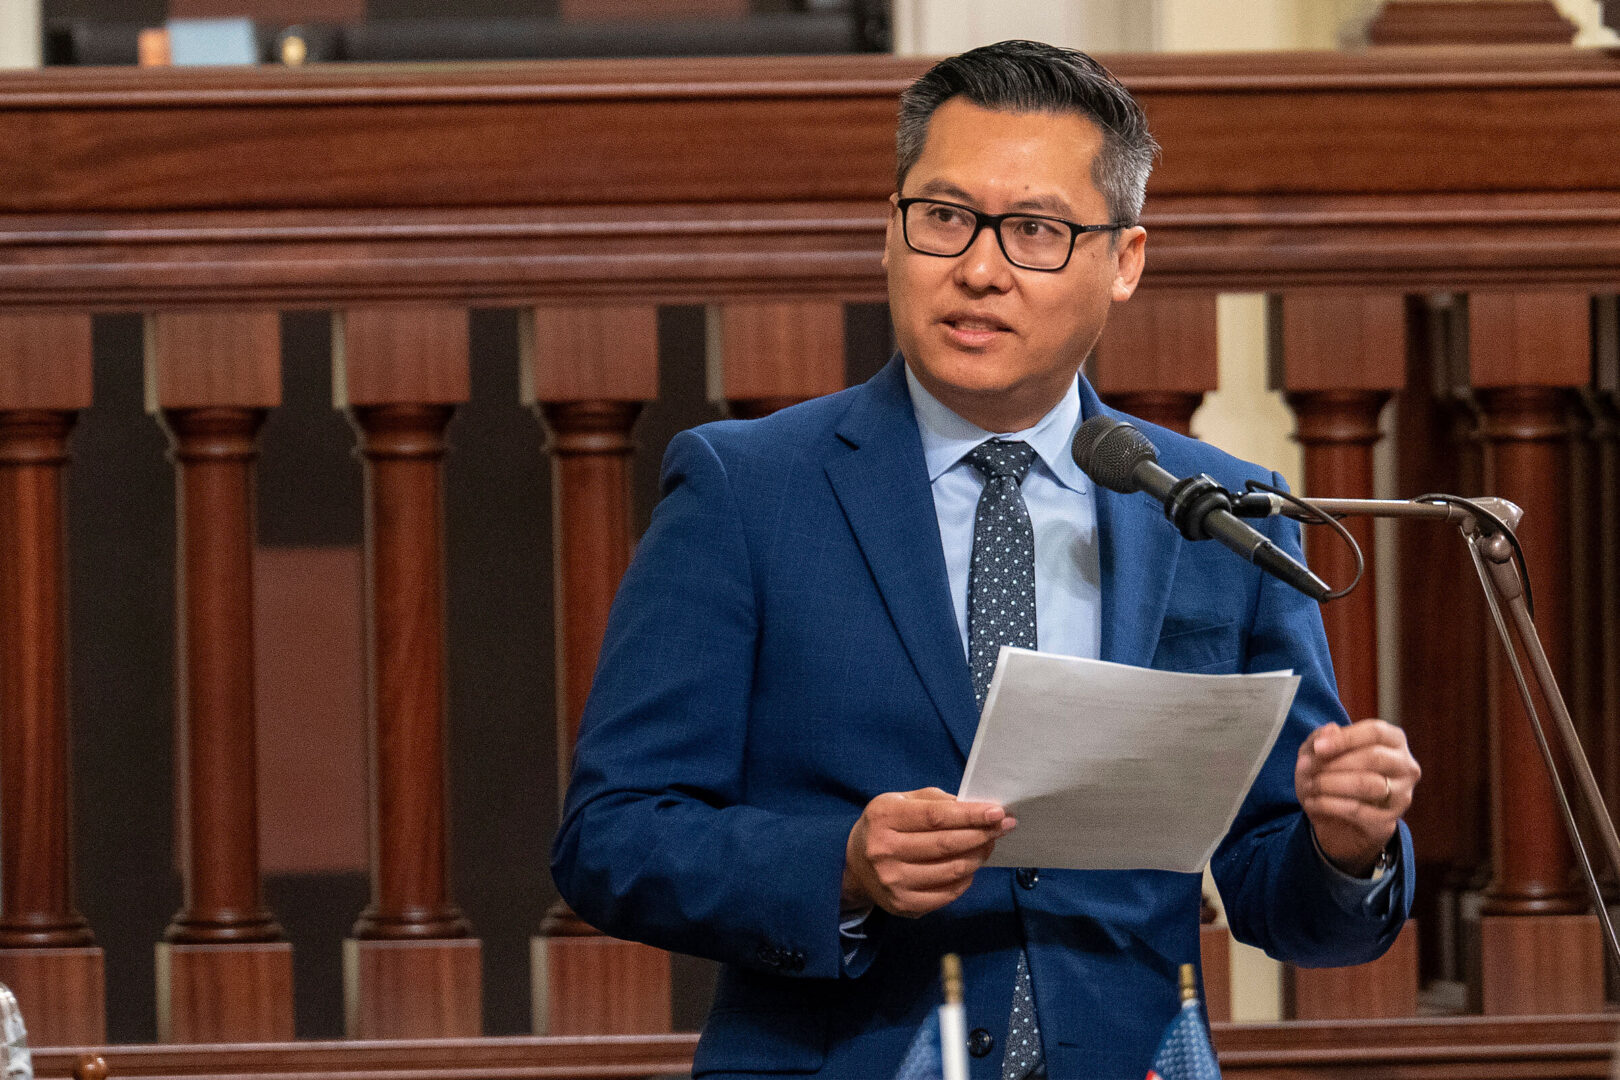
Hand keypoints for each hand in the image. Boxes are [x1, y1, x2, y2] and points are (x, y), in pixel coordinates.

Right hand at [842, 787, 1015, 917]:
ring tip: (989, 844)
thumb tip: (975, 808)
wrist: (854, 865)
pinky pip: (947, 894)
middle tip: (1004, 826)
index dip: (970, 815)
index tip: (997, 812)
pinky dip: (966, 880)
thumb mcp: (900, 802)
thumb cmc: (886, 826)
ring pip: (950, 871)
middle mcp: (884, 850)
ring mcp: (893, 881)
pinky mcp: (902, 904)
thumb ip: (934, 801)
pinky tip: (971, 866)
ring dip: (978, 857)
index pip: (935, 817)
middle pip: (945, 844)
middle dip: (981, 834)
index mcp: (884, 817)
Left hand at [1296, 719, 1420, 876]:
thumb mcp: (1319, 752)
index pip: (1376, 732)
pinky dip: (1328, 805)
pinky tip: (1312, 802)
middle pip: (1375, 757)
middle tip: (1306, 768)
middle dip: (1336, 763)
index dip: (1346, 738)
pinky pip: (1358, 810)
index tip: (1318, 747)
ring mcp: (1401, 796)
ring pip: (1368, 784)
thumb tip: (1330, 729)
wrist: (1336, 821)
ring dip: (1331, 784)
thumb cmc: (1332, 774)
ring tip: (1310, 785)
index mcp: (1393, 741)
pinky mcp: (1388, 821)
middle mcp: (1405, 766)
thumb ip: (1323, 737)